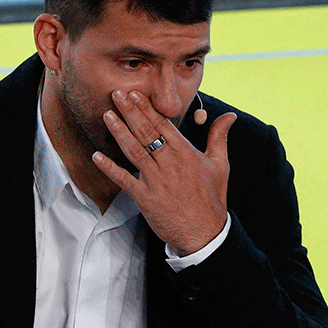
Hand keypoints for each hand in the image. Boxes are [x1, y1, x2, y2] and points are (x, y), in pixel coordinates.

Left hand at [95, 89, 236, 255]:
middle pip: (146, 132)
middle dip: (130, 111)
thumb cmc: (211, 199)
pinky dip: (110, 168)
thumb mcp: (220, 165)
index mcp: (186, 153)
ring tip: (106, 115)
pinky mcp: (146, 198)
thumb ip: (219, 137)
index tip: (134, 93)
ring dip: (119, 132)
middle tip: (117, 93)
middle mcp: (170, 163)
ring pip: (134, 151)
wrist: (205, 233)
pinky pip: (124, 180)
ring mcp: (157, 181)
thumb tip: (230, 115)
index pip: (163, 124)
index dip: (147, 107)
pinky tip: (97, 156)